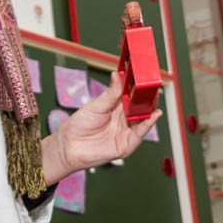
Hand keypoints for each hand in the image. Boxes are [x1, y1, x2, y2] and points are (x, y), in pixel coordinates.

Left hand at [41, 71, 161, 181]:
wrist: (69, 147)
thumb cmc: (78, 126)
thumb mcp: (96, 106)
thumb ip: (110, 93)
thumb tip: (117, 75)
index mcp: (116, 107)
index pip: (131, 95)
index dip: (138, 87)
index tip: (144, 77)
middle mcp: (123, 119)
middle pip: (140, 107)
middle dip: (147, 97)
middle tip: (152, 87)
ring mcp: (126, 131)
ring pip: (143, 119)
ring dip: (150, 109)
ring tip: (153, 98)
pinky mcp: (127, 144)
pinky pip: (140, 133)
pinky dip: (148, 124)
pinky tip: (153, 115)